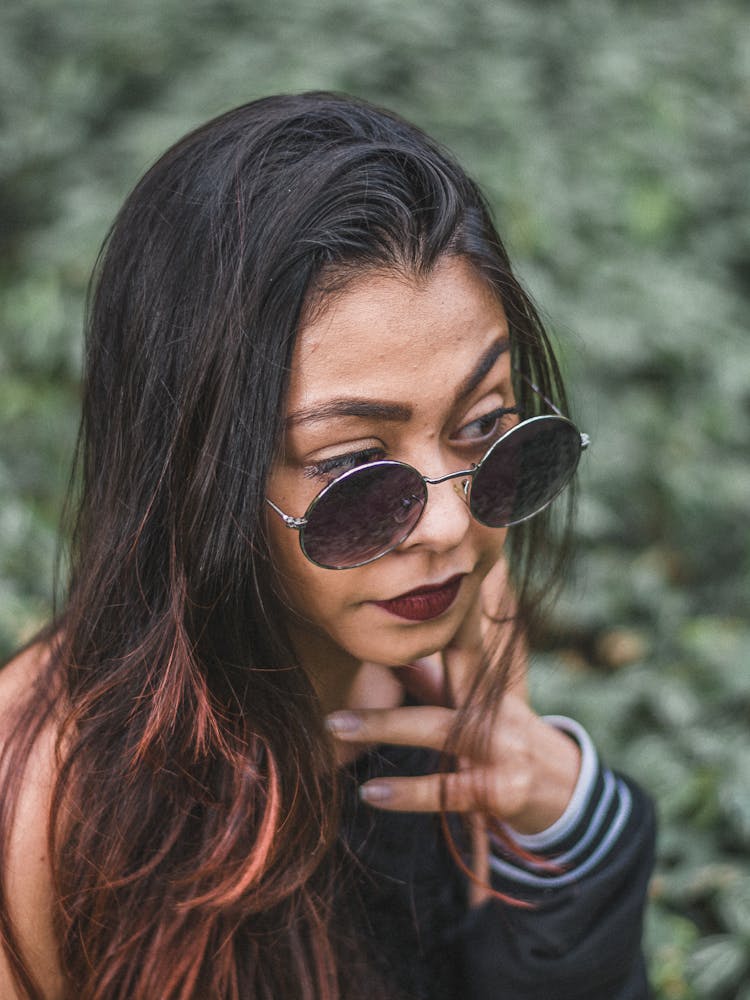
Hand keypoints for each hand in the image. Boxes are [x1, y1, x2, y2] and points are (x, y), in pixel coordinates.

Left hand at [326, 568, 580, 836]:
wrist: (568, 791)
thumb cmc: (511, 742)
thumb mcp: (480, 708)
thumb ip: (436, 684)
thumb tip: (393, 656)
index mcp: (484, 687)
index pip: (453, 647)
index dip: (424, 622)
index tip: (381, 601)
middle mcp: (494, 711)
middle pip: (436, 685)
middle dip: (385, 671)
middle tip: (331, 678)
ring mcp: (500, 750)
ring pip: (436, 731)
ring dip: (384, 725)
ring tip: (335, 725)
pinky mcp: (500, 790)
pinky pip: (445, 790)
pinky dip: (406, 791)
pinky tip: (371, 791)